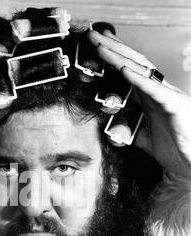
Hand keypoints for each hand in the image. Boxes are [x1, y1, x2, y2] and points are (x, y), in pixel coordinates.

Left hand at [89, 29, 190, 178]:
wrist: (190, 162)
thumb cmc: (172, 148)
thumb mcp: (141, 137)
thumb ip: (127, 130)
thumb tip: (110, 130)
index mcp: (148, 97)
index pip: (128, 71)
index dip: (113, 57)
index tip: (96, 45)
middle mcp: (156, 92)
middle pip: (131, 64)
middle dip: (111, 49)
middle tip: (92, 35)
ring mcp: (165, 95)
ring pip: (140, 71)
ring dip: (119, 58)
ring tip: (101, 46)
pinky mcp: (173, 104)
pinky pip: (153, 90)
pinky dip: (138, 79)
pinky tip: (125, 70)